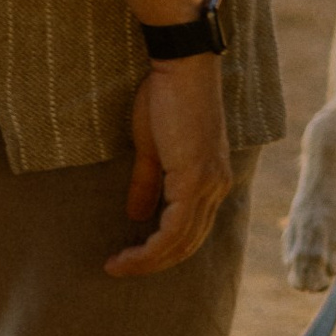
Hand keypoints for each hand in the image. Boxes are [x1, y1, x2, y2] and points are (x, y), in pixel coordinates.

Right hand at [108, 58, 232, 275]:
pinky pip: (175, 228)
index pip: (190, 231)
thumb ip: (149, 184)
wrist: (181, 67)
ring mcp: (209, 185)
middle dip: (153, 263)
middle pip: (188, 244)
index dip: (160, 250)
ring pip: (181, 242)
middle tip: (120, 268)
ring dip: (148, 260)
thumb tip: (137, 217)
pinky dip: (152, 247)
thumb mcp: (153, 149)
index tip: (128, 257)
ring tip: (118, 265)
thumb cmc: (166, 98)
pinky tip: (130, 253)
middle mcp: (217, 187)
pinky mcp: (195, 179)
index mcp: (210, 180)